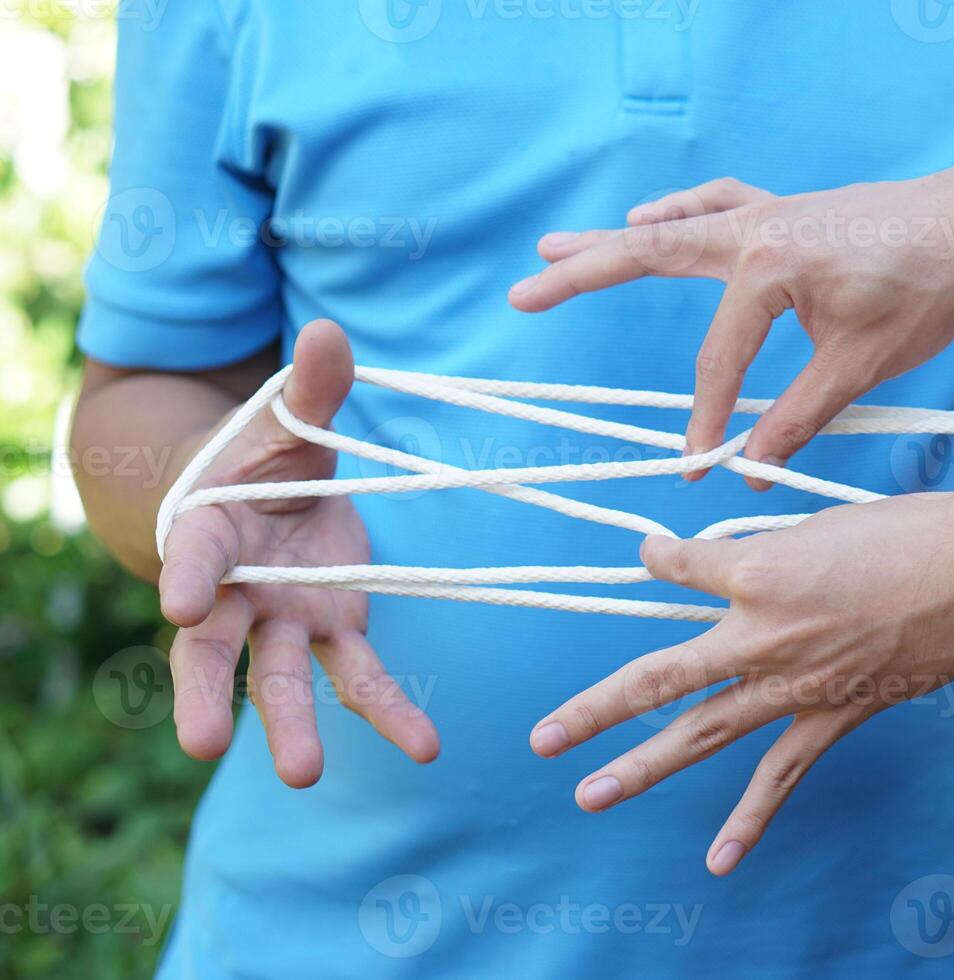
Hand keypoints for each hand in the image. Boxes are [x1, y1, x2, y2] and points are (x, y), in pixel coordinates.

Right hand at [158, 320, 438, 785]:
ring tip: (305, 777)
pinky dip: (390, 712)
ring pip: (280, 679)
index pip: (196, 554)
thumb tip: (330, 331)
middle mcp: (239, 590)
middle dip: (204, 693)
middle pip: (213, 648)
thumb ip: (313, 386)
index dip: (190, 576)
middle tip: (200, 744)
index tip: (184, 600)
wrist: (269, 491)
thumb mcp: (289, 415)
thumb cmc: (264, 450)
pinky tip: (425, 746)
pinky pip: (359, 677)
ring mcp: (285, 619)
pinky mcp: (334, 630)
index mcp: (213, 529)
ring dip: (293, 726)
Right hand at [508, 147, 953, 487]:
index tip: (697, 469)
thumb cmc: (928, 288)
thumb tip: (754, 469)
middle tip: (522, 293)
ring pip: (671, 226)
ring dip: (612, 240)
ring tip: (554, 250)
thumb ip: (800, 417)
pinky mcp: (785, 212)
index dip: (705, 421)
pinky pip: (714, 208)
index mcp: (767, 269)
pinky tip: (651, 219)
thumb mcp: (861, 365)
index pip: (717, 360)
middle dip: (582, 277)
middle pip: (648, 255)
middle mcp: (753, 230)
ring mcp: (766, 214)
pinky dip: (676, 215)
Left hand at [526, 489, 953, 875]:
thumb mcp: (824, 523)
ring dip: (642, 766)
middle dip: (596, 708)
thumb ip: (772, 554)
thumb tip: (745, 568)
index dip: (660, 560)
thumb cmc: (908, 531)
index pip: (681, 569)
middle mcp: (761, 631)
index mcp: (756, 568)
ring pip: (703, 732)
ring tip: (590, 794)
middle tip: (543, 739)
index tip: (651, 556)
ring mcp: (794, 681)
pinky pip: (782, 773)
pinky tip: (720, 858)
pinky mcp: (834, 714)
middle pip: (660, 674)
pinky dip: (751, 816)